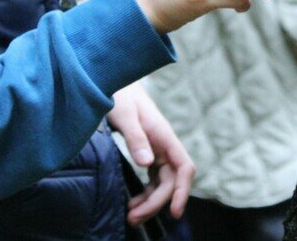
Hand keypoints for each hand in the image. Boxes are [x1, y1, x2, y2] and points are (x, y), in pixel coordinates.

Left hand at [108, 81, 194, 224]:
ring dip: (150, 201)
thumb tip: (146, 164)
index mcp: (163, 135)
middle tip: (133, 219)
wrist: (112, 77)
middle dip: (156, 202)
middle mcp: (163, 144)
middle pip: (171, 180)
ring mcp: (156, 148)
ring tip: (131, 216)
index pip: (184, 167)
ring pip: (162, 181)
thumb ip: (135, 138)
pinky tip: (133, 201)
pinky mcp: (147, 150)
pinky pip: (153, 177)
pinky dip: (145, 192)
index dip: (183, 191)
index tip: (174, 212)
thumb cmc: (119, 94)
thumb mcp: (124, 114)